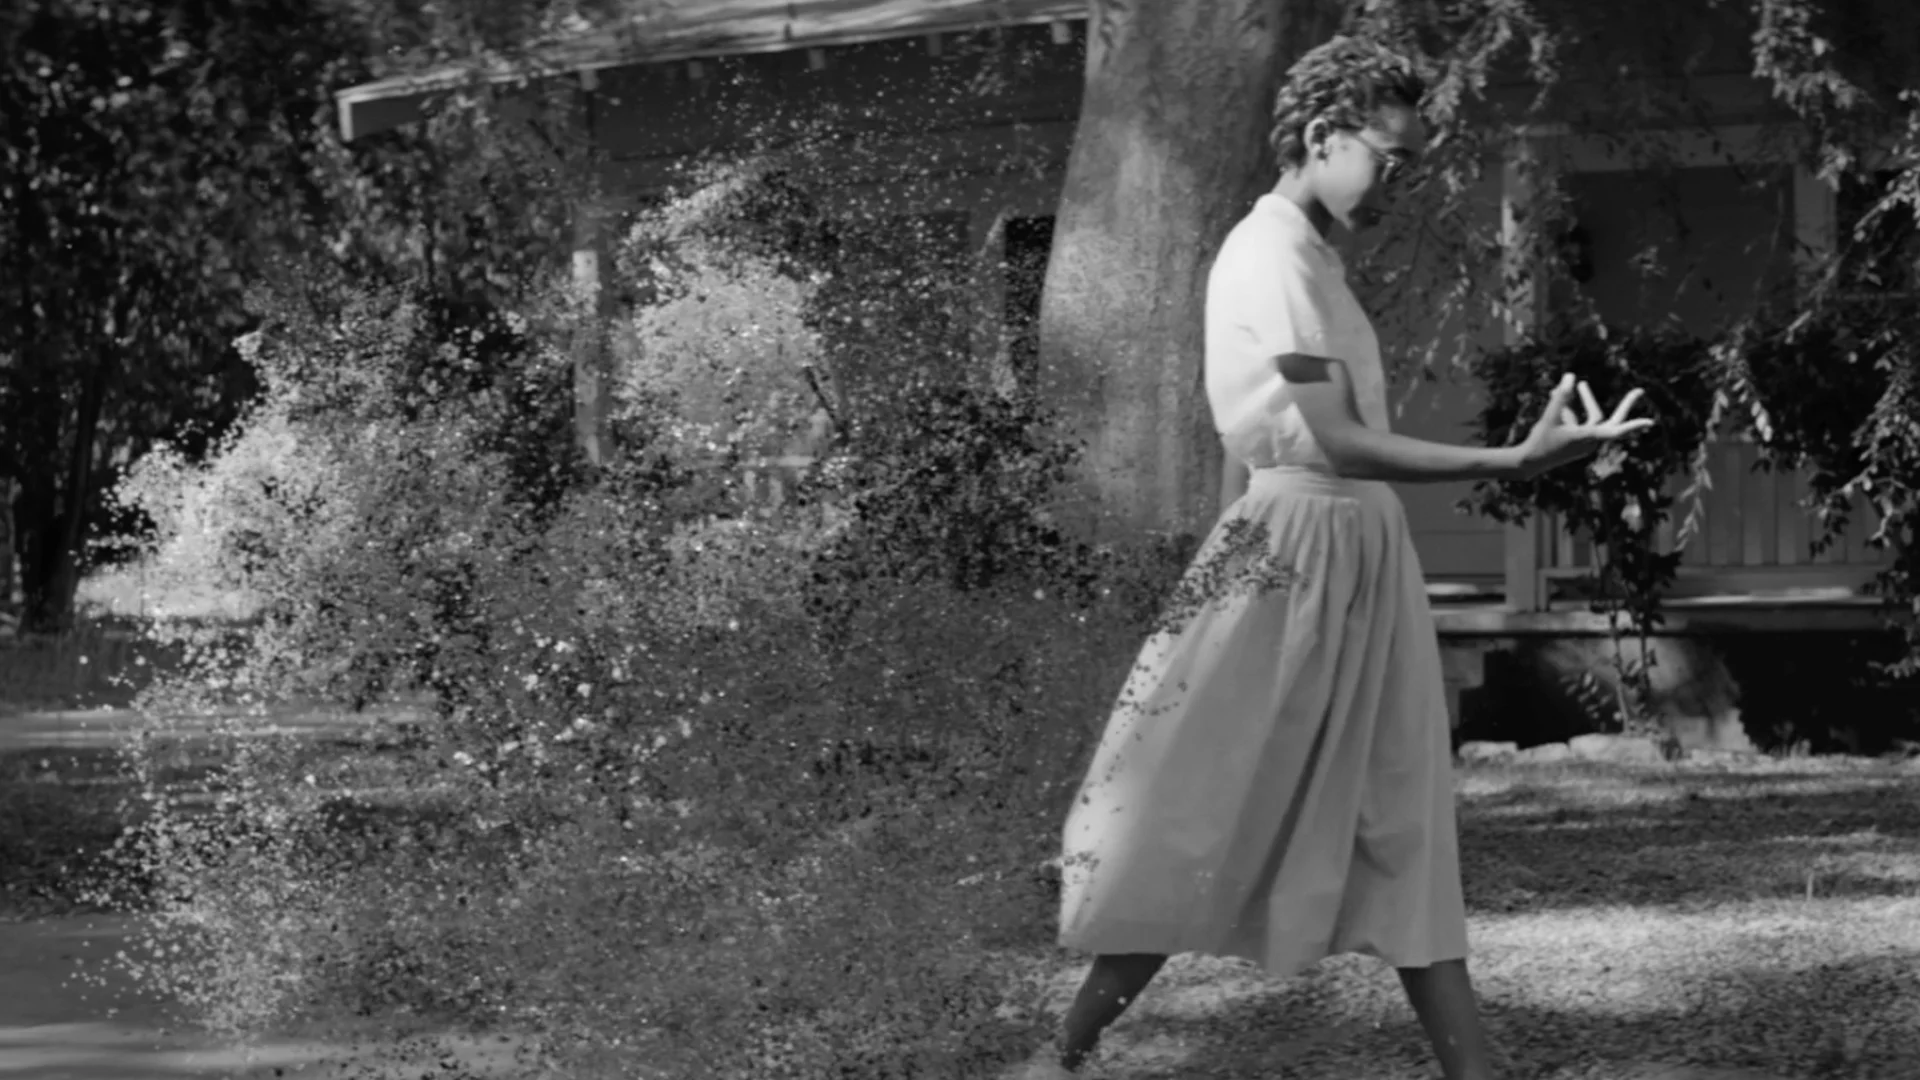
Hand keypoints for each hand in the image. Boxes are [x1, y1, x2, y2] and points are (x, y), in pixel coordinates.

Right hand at [1513, 373, 1653, 478]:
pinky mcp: (1577, 441)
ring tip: (1580, 384)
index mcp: (1588, 438)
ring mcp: (1585, 441)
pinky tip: (1556, 395)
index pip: (1616, 431)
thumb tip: (1571, 376)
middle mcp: (1590, 441)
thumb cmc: (1540, 441)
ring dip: (1585, 401)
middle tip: (1640, 391)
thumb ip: (1561, 397)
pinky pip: (1580, 421)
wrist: (1528, 462)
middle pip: (1613, 421)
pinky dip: (1572, 410)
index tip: (1650, 423)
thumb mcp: (1549, 417)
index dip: (1633, 426)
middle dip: (1626, 406)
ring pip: (1593, 417)